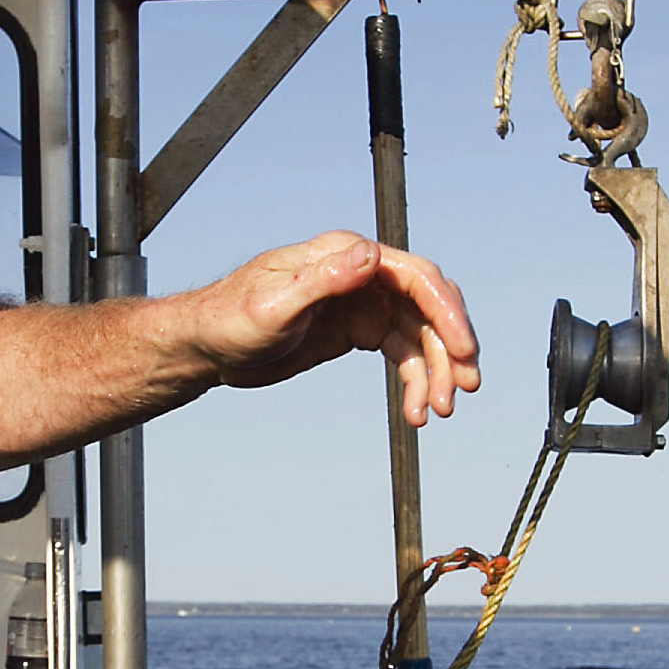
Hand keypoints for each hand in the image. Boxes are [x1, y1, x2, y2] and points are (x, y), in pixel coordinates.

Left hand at [178, 231, 482, 423]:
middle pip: (427, 306)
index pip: (415, 278)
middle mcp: (361, 275)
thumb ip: (324, 279)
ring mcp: (362, 302)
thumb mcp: (275, 303)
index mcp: (344, 257)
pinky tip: (415, 411)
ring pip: (419, 335)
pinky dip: (414, 382)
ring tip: (436, 411)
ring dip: (435, 372)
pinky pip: (401, 354)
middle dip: (450, 347)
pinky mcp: (357, 330)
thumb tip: (369, 256)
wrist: (206, 345)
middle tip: (462, 389)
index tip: (462, 350)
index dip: (445, 313)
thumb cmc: (229, 318)